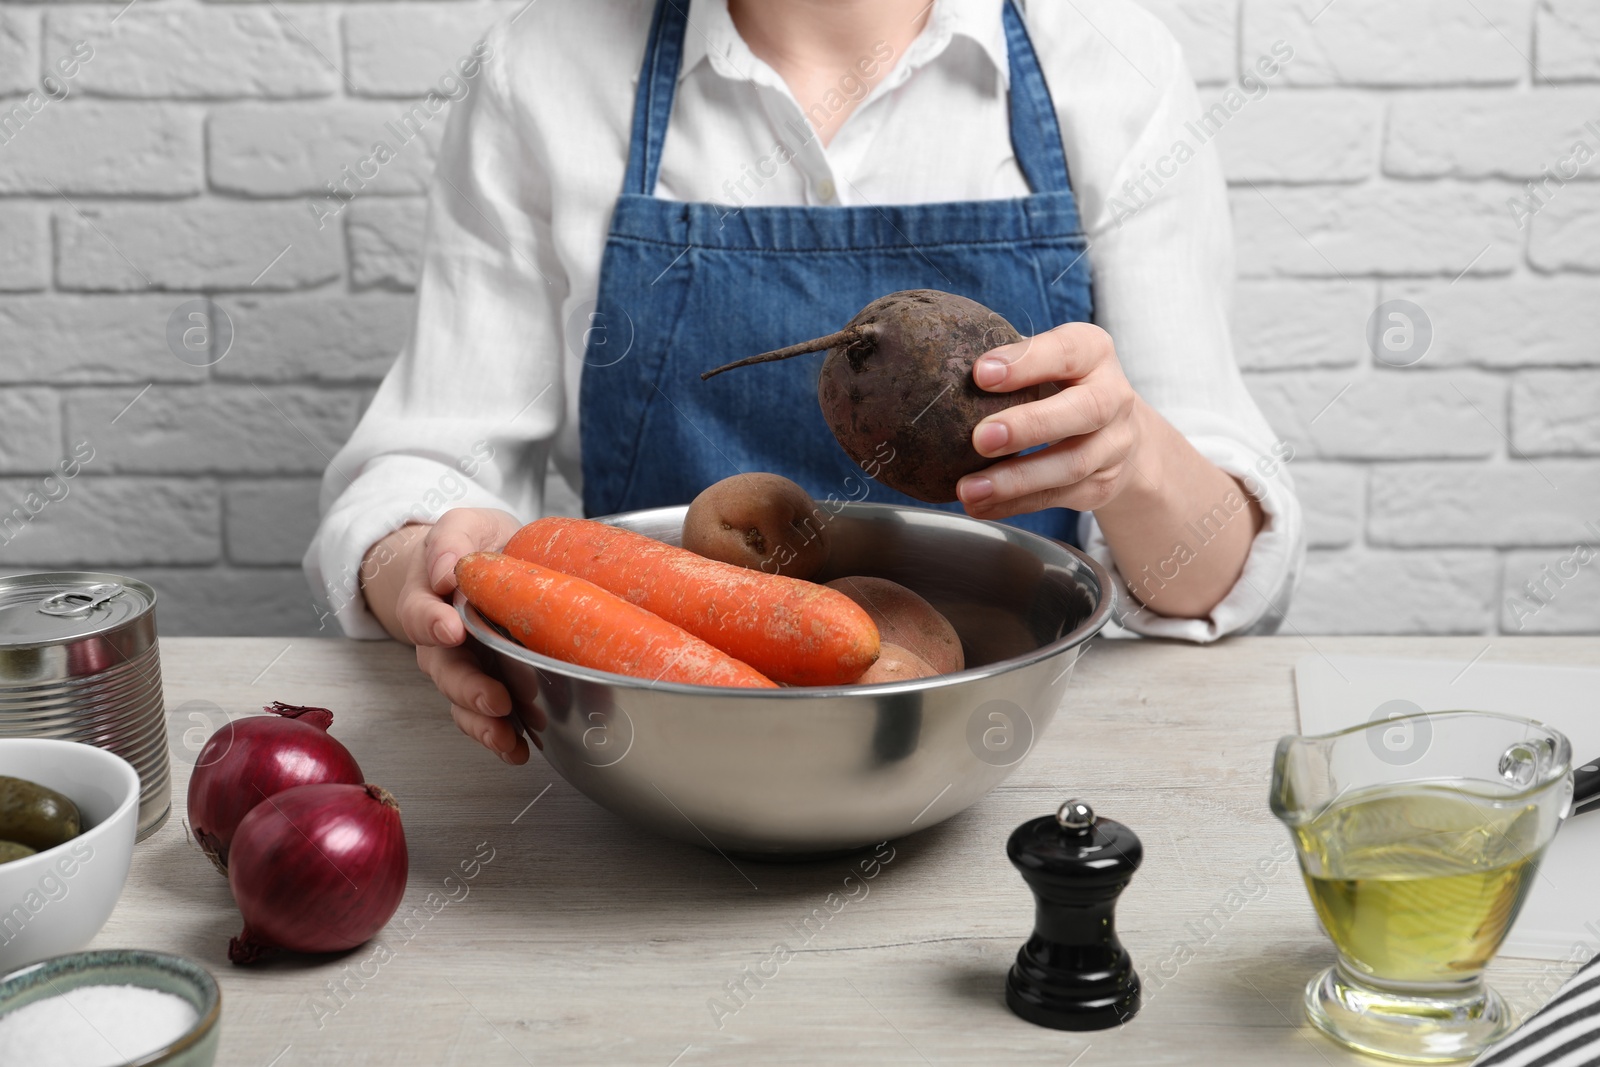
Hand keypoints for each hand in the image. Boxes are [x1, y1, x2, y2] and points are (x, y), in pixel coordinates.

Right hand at [361, 507, 535, 763]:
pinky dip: (500, 737)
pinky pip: (484, 717)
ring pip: (461, 700)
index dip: (432, 623)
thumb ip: (452, 538)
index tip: (451, 629)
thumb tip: (446, 571)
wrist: (489, 562)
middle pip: (444, 669)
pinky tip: (519, 749)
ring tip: (508, 736)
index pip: (420, 612)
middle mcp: (440, 640)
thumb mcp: (465, 524)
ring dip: (484, 722)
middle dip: (468, 688)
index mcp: (429, 597)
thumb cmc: (477, 545)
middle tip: (495, 699)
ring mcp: (463, 666)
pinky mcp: (487, 684)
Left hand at [955, 323, 1151, 519]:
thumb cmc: (1059, 385)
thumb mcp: (1042, 359)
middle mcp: (1113, 396)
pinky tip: (982, 505)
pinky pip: (1059, 497)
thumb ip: (1008, 360)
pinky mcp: (1103, 484)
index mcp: (1093, 352)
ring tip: (969, 488)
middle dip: (1029, 426)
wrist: (1114, 430)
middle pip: (1084, 411)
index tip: (980, 374)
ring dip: (1016, 480)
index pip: (1067, 351)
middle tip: (980, 439)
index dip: (1026, 362)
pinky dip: (1016, 504)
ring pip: (1072, 464)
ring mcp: (1114, 444)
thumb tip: (947, 370)